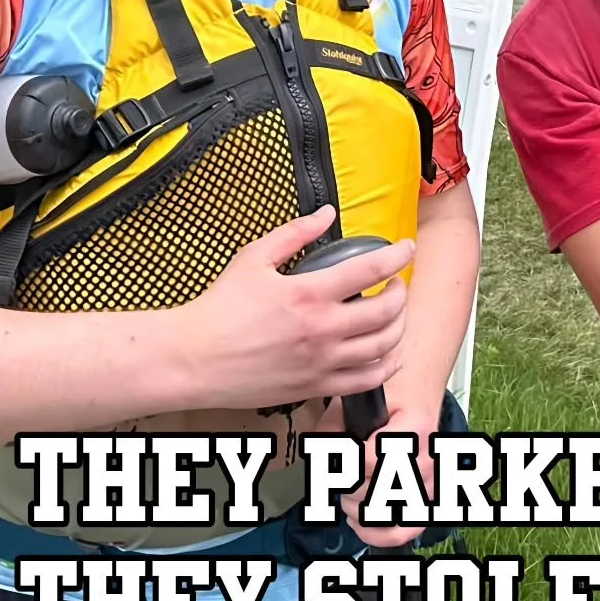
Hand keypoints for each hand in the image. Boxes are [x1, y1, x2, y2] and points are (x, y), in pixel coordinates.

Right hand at [179, 207, 413, 413]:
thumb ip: (295, 234)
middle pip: (387, 311)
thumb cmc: (218, 311)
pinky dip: (385, 366)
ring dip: (398, 327)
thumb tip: (325, 214)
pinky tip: (385, 353)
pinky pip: (366, 381)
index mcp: (308, 293)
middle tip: (396, 282)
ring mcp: (321, 362)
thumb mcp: (254, 258)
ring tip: (394, 314)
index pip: (371, 269)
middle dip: (400, 291)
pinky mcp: (315, 387)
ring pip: (383, 347)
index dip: (398, 256)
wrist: (193, 359)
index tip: (406, 248)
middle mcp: (322, 330)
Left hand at [322, 394, 440, 549]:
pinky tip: (359, 521)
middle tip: (338, 475)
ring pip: (390, 515)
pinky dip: (380, 534)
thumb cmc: (392, 391)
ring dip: (359, 510)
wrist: (421, 386)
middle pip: (378, 492)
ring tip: (347, 496)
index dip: (346, 465)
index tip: (336, 458)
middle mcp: (427, 456)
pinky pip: (407, 529)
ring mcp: (431, 479)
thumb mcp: (358, 398)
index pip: (372, 462)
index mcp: (413, 427)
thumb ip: (332, 427)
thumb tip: (318, 458)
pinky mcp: (429, 494)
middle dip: (348, 487)